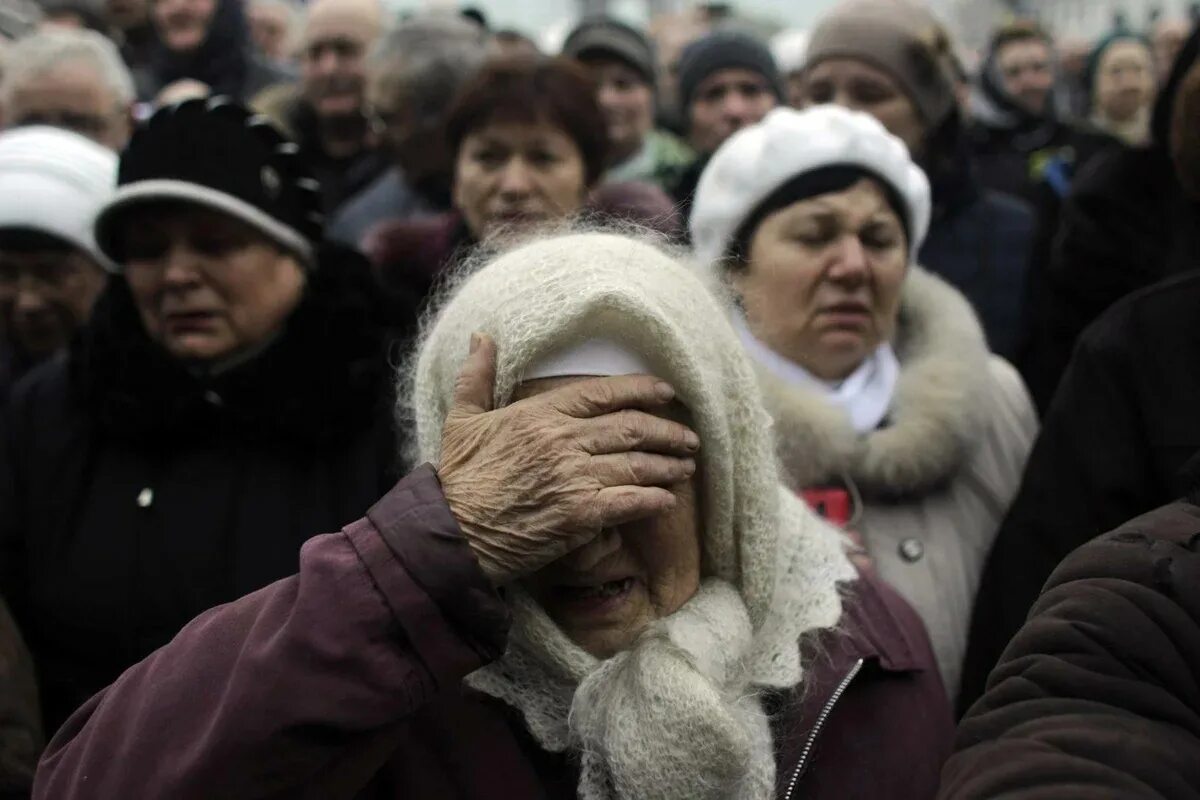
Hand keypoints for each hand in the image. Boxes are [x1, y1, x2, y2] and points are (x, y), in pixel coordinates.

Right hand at [438, 334, 699, 586]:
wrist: (452, 532)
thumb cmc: (458, 478)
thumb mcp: (462, 419)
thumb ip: (477, 376)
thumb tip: (482, 336)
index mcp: (540, 413)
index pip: (603, 393)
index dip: (642, 390)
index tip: (668, 393)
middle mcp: (562, 440)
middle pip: (630, 427)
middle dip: (667, 431)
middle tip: (690, 438)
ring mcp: (574, 477)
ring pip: (636, 464)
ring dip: (668, 466)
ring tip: (687, 467)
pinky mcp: (580, 514)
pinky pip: (629, 502)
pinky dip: (653, 500)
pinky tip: (667, 500)